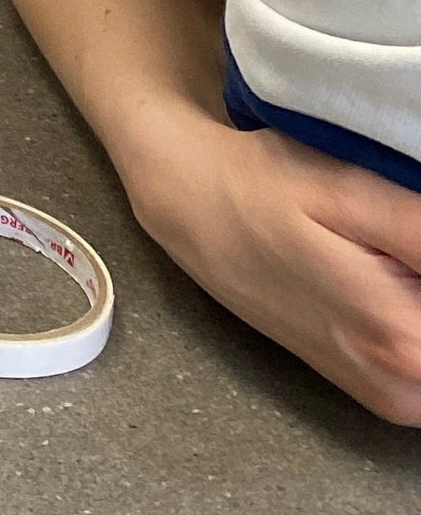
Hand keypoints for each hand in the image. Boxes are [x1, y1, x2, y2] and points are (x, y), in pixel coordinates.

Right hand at [121, 97, 420, 419]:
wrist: (189, 204)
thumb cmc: (263, 186)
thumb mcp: (352, 191)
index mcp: (407, 344)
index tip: (411, 239)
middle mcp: (405, 392)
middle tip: (400, 241)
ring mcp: (392, 401)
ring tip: (394, 255)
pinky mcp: (380, 396)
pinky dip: (418, 320)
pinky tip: (390, 278)